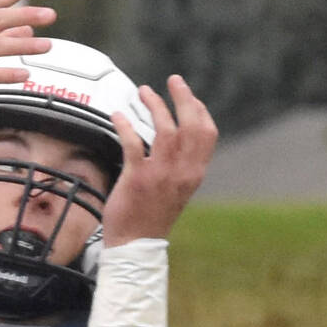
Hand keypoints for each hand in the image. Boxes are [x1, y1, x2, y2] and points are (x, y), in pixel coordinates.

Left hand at [102, 74, 216, 248]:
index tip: (188, 97)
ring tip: (144, 91)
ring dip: (155, 105)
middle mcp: (182, 171)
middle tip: (174, 81)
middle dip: (183, 97)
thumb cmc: (152, 216)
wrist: (135, 245)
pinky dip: (126, 125)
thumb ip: (180, 165)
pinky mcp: (137, 179)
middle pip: (191, 124)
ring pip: (165, 128)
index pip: (207, 133)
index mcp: (194, 173)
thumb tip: (177, 139)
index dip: (199, 110)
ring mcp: (160, 174)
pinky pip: (133, 143)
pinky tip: (119, 115)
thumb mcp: (177, 190)